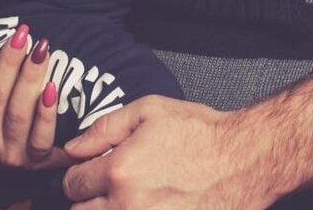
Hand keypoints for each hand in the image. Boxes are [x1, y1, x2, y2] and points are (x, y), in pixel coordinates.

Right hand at [0, 23, 69, 168]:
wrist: (10, 155)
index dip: (7, 65)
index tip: (18, 36)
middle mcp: (3, 153)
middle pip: (18, 112)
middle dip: (29, 75)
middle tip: (40, 43)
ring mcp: (27, 160)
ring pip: (38, 132)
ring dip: (45, 102)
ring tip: (52, 73)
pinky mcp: (50, 162)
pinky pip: (58, 147)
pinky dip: (58, 123)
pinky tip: (61, 98)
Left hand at [62, 96, 268, 208]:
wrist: (241, 161)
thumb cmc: (200, 133)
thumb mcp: (150, 111)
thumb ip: (104, 128)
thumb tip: (71, 148)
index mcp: (119, 171)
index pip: (72, 183)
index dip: (80, 174)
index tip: (92, 172)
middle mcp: (126, 206)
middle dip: (91, 198)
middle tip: (112, 186)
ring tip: (129, 198)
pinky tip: (145, 207)